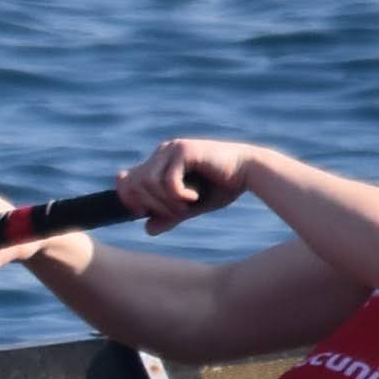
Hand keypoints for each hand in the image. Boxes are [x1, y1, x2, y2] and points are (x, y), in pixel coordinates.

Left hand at [121, 139, 258, 231]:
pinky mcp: (185, 150)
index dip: (128, 199)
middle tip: (175, 215)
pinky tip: (193, 198)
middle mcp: (161, 153)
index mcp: (158, 163)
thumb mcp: (190, 207)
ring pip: (148, 183)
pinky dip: (177, 195)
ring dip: (165, 202)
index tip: (142, 213)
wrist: (251, 172)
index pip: (126, 179)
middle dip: (151, 206)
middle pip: (134, 184)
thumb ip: (169, 216)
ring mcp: (172, 149)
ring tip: (186, 208)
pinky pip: (167, 179)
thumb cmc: (221, 188)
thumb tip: (147, 230)